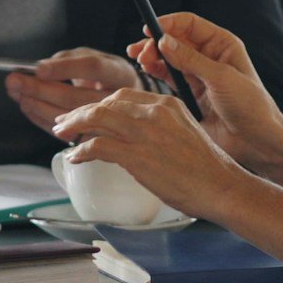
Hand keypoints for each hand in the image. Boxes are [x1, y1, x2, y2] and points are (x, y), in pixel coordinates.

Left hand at [2, 47, 139, 133]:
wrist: (125, 103)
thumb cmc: (104, 75)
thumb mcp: (93, 58)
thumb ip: (67, 59)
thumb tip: (38, 69)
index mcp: (119, 73)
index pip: (93, 67)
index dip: (65, 68)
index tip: (38, 68)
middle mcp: (116, 100)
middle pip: (75, 97)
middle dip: (41, 89)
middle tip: (14, 81)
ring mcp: (106, 123)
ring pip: (67, 117)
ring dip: (37, 105)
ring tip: (17, 94)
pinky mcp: (92, 138)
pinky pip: (62, 131)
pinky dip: (41, 118)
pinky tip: (27, 107)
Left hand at [50, 88, 248, 223]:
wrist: (220, 186)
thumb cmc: (205, 168)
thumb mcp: (182, 132)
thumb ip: (158, 127)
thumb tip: (132, 137)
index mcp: (166, 103)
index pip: (122, 95)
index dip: (98, 104)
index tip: (86, 114)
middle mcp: (154, 111)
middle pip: (105, 103)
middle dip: (79, 112)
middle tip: (64, 123)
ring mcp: (144, 132)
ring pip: (97, 119)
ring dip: (74, 126)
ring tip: (61, 135)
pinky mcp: (137, 155)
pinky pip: (98, 146)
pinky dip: (82, 151)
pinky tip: (76, 157)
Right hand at [127, 13, 282, 167]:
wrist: (256, 140)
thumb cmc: (250, 105)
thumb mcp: (221, 78)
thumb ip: (191, 60)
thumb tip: (163, 41)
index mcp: (222, 44)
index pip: (190, 24)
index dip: (168, 23)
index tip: (148, 28)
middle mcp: (209, 56)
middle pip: (175, 39)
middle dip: (155, 42)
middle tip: (140, 52)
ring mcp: (198, 75)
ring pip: (168, 58)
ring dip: (152, 57)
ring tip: (140, 61)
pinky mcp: (190, 94)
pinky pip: (168, 77)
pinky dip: (156, 72)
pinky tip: (146, 70)